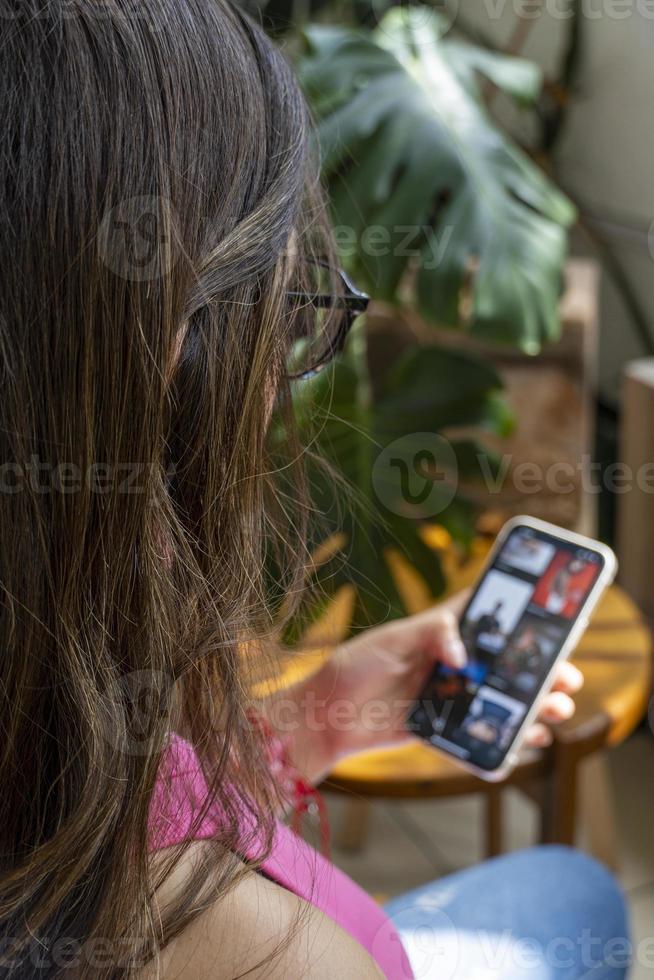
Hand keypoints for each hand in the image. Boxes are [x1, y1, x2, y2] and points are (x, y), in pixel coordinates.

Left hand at [315, 590, 583, 764]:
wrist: (325, 715)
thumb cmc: (355, 666)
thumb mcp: (392, 639)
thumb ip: (432, 634)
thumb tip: (463, 654)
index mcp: (442, 634)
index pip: (488, 620)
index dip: (522, 622)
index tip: (556, 624)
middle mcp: (450, 665)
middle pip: (505, 667)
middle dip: (542, 672)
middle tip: (567, 679)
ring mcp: (447, 698)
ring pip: (499, 702)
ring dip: (532, 708)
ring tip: (555, 712)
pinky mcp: (439, 730)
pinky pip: (476, 739)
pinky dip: (502, 746)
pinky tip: (526, 746)